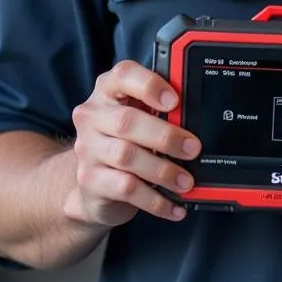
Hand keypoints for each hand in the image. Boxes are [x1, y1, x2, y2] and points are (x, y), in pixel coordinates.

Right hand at [63, 59, 201, 228]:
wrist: (94, 183)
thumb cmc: (126, 139)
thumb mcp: (140, 116)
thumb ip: (161, 109)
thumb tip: (194, 115)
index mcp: (107, 91)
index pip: (123, 75)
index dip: (149, 85)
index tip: (175, 101)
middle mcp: (92, 116)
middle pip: (127, 122)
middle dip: (165, 136)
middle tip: (193, 148)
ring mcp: (87, 149)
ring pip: (127, 157)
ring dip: (163, 170)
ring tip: (186, 181)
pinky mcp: (90, 181)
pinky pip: (126, 189)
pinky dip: (155, 200)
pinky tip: (174, 206)